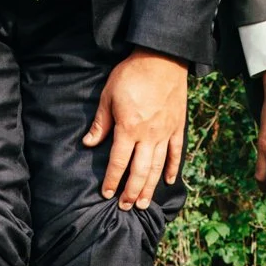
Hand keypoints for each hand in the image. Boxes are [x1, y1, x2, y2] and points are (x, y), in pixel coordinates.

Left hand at [84, 48, 189, 210]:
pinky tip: (168, 181)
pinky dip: (173, 168)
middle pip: (140, 171)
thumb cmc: (131, 74)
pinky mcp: (178, 126)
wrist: (162, 58)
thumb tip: (88, 143)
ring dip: (150, 188)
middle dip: (131, 192)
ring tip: (144, 203)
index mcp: (129, 128)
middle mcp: (149, 135)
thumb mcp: (108, 95)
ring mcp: (166, 132)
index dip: (112, 180)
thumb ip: (100, 122)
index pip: (118, 162)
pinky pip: (176, 152)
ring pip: (158, 167)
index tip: (106, 194)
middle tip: (125, 207)